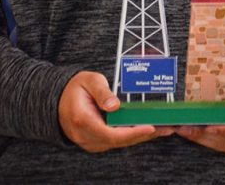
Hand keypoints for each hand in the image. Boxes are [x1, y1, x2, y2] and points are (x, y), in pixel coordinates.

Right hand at [58, 71, 173, 152]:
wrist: (57, 100)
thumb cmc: (74, 88)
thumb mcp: (88, 80)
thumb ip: (102, 92)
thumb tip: (115, 105)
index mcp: (83, 120)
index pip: (110, 133)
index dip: (132, 133)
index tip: (151, 128)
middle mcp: (85, 136)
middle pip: (119, 141)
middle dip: (144, 135)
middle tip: (167, 128)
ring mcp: (89, 142)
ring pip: (119, 143)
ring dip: (141, 137)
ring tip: (164, 128)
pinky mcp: (95, 142)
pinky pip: (116, 141)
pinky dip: (132, 136)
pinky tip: (147, 129)